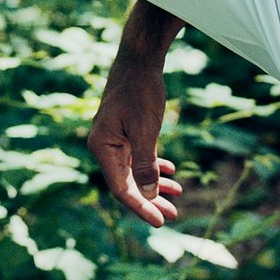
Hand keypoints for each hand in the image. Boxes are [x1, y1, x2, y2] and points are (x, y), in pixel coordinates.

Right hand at [87, 45, 182, 226]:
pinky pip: (140, 156)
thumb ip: (146, 165)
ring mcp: (115, 138)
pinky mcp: (126, 131)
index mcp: (102, 147)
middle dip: (151, 199)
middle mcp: (104, 146)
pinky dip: (155, 165)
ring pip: (135, 171)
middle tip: (173, 215)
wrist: (140, 58)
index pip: (121, 188)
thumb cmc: (140, 92)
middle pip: (128, 183)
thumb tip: (148, 196)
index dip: (141, 207)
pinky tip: (171, 171)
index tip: (160, 221)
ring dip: (155, 184)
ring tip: (178, 194)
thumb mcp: (146, 130)